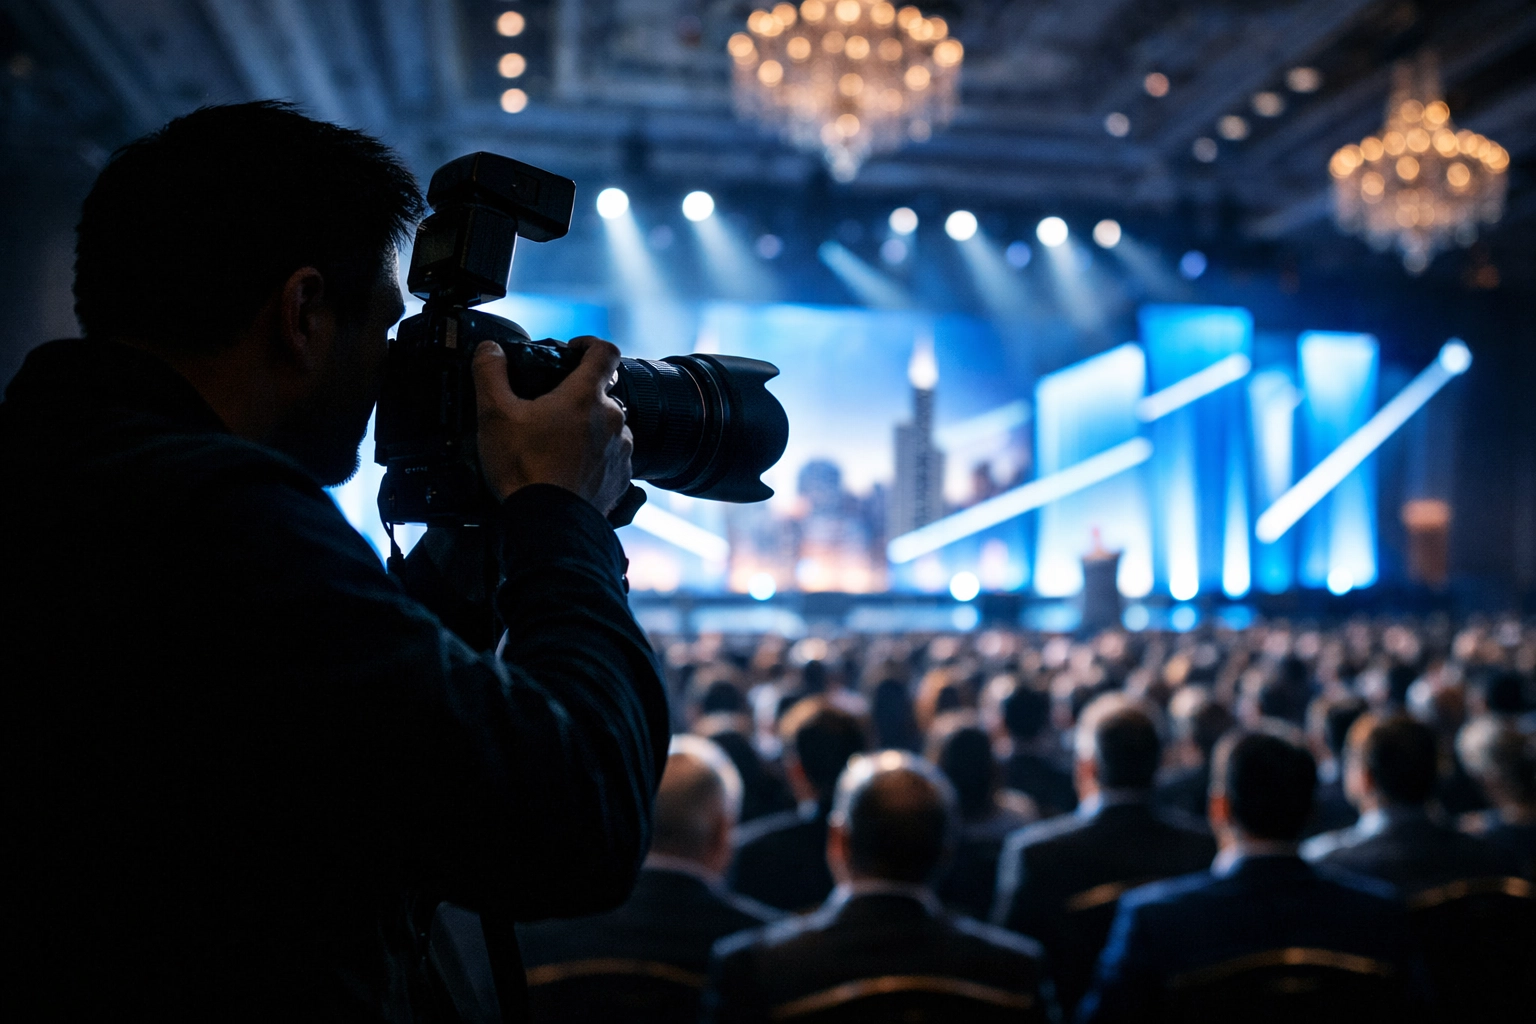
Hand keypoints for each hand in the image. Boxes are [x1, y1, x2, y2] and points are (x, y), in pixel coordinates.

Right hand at [472, 336, 633, 513]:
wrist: (548, 526)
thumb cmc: (525, 470)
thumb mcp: (495, 415)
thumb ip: (490, 373)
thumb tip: (490, 349)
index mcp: (585, 397)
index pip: (603, 351)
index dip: (588, 343)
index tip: (573, 350)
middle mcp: (612, 419)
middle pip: (602, 392)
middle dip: (578, 395)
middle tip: (549, 409)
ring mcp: (621, 450)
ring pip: (609, 426)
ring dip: (588, 428)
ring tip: (557, 444)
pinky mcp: (621, 477)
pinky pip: (612, 457)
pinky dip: (594, 457)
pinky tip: (569, 468)